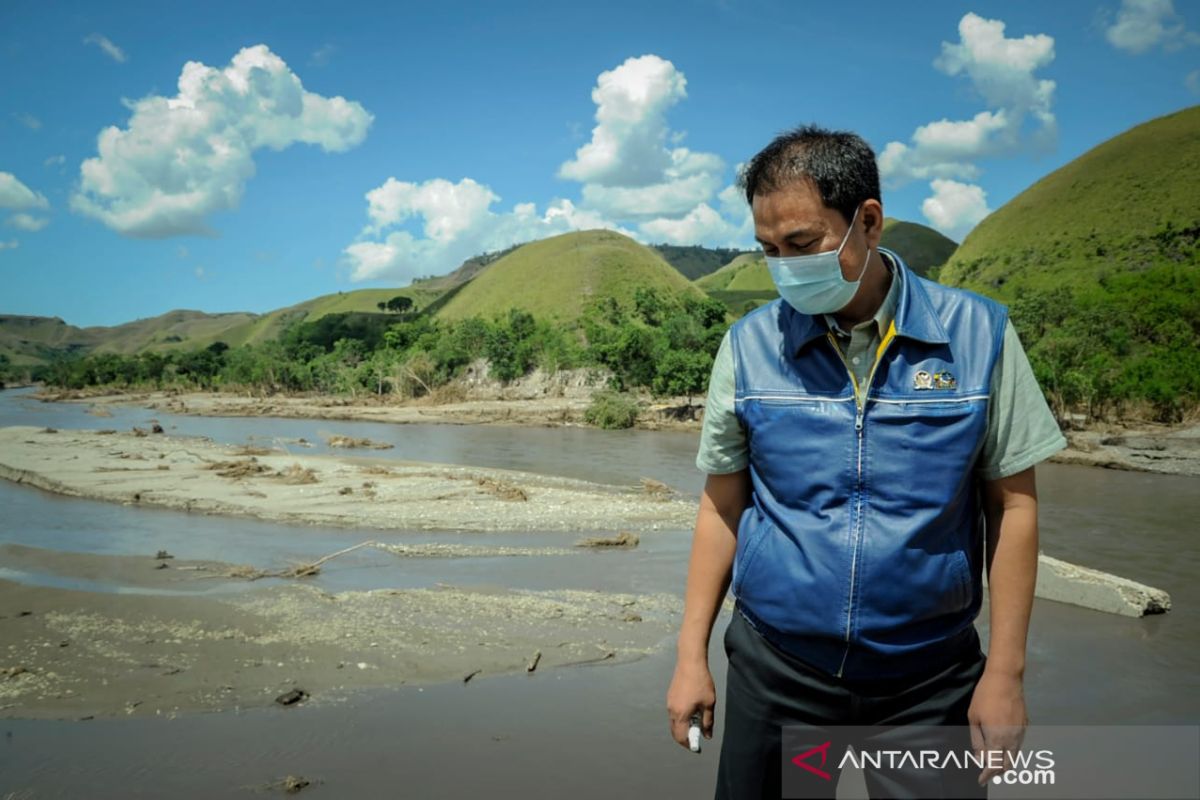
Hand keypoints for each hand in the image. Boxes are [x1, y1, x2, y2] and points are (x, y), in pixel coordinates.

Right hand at [666, 659, 715, 749]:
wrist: (690, 662)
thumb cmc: (701, 683)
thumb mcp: (709, 704)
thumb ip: (707, 722)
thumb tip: (707, 736)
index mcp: (681, 715)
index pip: (681, 737)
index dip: (689, 745)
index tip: (697, 748)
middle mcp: (671, 711)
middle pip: (675, 731)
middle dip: (685, 737)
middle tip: (697, 736)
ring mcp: (669, 703)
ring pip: (673, 722)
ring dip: (683, 727)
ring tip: (697, 721)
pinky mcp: (670, 696)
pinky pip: (673, 713)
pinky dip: (680, 718)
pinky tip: (692, 710)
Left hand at [967, 668, 1027, 786]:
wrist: (1005, 678)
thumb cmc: (985, 696)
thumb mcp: (974, 717)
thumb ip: (977, 740)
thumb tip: (979, 758)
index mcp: (998, 738)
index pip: (994, 764)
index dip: (987, 774)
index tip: (980, 779)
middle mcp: (1012, 739)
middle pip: (1008, 764)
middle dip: (997, 772)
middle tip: (986, 773)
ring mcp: (1021, 732)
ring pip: (1015, 755)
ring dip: (1005, 762)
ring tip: (993, 762)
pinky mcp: (1025, 725)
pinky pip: (1018, 745)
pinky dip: (1011, 751)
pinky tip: (1002, 748)